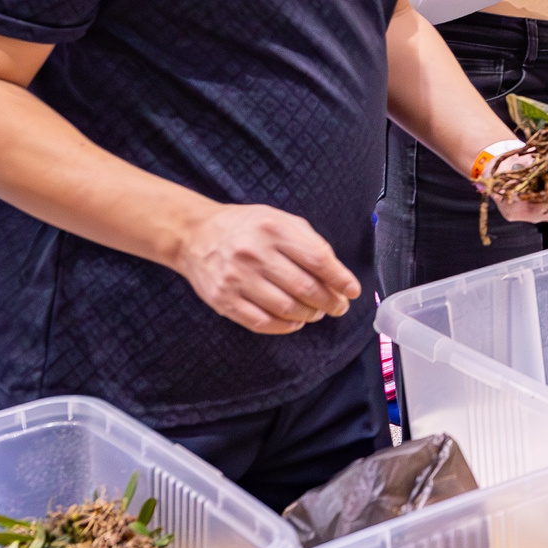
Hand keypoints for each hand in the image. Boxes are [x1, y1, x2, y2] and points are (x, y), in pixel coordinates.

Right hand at [171, 202, 359, 334]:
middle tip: (339, 307)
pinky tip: (295, 321)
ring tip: (317, 313)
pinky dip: (285, 327)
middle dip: (330, 301)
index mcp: (274, 229)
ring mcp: (237, 279)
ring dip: (310, 314)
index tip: (352, 290)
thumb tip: (336, 275)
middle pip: (304, 287)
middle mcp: (255, 253)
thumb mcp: (280, 220)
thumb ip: (309, 242)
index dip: (340, 279)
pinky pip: (262, 322)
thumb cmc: (246, 227)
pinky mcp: (224, 300)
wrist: (195, 235)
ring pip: (286, 308)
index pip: (317, 259)